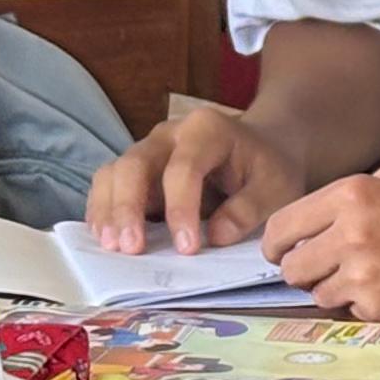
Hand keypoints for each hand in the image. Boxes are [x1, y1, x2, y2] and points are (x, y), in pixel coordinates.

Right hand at [87, 103, 305, 254]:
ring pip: (113, 173)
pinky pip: (108, 186)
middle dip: (128, 207)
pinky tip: (106, 239)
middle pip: (135, 164)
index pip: (183, 168)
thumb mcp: (276, 187)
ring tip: (111, 247)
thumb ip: (248, 209)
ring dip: (108, 211)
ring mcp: (148, 151)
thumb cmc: (269, 168)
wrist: (263, 148)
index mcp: (207, 130)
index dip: (180, 209)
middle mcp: (169, 135)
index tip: (187, 249)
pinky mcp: (137, 172)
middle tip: (131, 249)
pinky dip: (103, 212)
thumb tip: (215, 236)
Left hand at [266, 166, 379, 322]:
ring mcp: (363, 273)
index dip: (277, 246)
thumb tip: (310, 225)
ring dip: (339, 291)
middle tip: (333, 271)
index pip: (281, 227)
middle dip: (308, 271)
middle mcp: (349, 232)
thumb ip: (351, 199)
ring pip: (318, 294)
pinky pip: (352, 312)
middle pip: (292, 267)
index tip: (284, 254)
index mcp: (351, 193)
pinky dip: (369, 306)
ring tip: (378, 278)